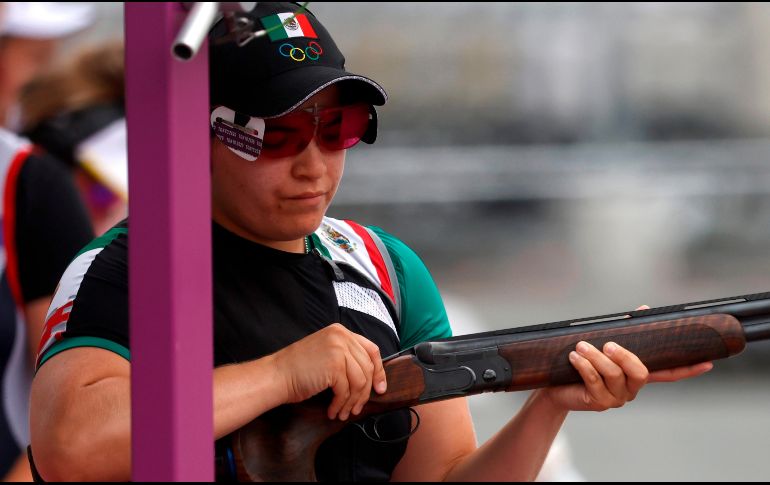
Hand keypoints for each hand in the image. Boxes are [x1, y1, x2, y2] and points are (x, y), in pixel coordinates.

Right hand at [271, 323, 386, 420]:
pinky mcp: (334, 366)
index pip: (371, 350)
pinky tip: (333, 411)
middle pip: (368, 368)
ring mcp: (338, 350)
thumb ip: (346, 358)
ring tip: (343, 412)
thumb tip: (371, 378)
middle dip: (364, 393)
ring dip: (352, 402)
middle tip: (357, 408)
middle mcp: (341, 337)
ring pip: (360, 382)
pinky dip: (340, 404)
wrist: (276, 375)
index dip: (379, 371)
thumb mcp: (326, 354)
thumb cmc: (297, 370)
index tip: (380, 387)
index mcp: (341, 332)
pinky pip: (346, 390)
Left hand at [542, 306, 712, 411]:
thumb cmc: (580, 363)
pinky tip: (574, 357)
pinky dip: (584, 367)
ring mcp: (615, 398)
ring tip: (580, 347)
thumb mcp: (601, 345)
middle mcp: (630, 389)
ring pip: (614, 376)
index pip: (668, 373)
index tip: (708, 362)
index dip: (688, 369)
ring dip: (596, 358)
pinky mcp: (597, 402)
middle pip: (640, 373)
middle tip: (607, 344)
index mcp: (635, 374)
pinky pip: (594, 382)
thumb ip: (624, 331)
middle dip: (624, 356)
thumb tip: (645, 310)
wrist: (554, 387)